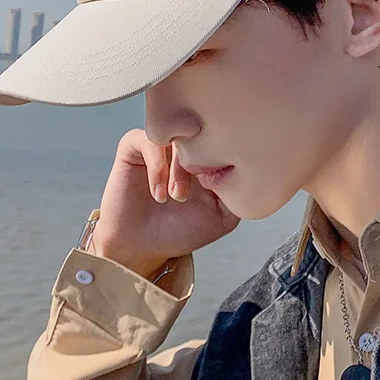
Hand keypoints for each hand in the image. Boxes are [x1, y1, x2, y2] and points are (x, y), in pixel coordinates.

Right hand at [91, 129, 239, 277]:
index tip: (216, 184)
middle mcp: (184, 146)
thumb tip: (245, 167)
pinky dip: (156, 166)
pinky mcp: (134, 147)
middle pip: (200, 132)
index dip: (223, 154)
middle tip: (193, 192)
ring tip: (175, 196)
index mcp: (206, 155)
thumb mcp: (223, 216)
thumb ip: (238, 190)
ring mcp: (161, 144)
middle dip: (199, 161)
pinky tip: (159, 193)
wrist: (143, 247)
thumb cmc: (181, 230)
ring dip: (178, 167)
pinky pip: (147, 139)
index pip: (221, 135)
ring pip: (175, 136)